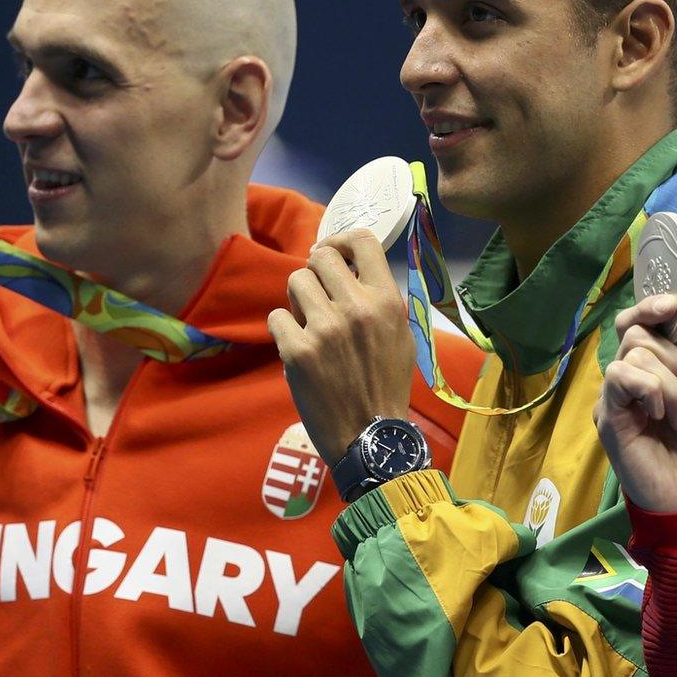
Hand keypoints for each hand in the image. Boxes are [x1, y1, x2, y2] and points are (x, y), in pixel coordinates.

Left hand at [268, 228, 415, 464]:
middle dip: (315, 272)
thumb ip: (378, 300)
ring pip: (295, 281)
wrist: (370, 436)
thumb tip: (350, 269)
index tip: (334, 253)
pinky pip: (276, 316)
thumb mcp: (400, 336)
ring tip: (309, 324)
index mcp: (386, 302)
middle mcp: (356, 308)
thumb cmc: (387, 386)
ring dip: (298, 300)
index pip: (362, 240)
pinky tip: (297, 347)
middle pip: (321, 256)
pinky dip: (284, 329)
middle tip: (318, 295)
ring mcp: (325, 329)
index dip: (342, 240)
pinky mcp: (297, 351)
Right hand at [593, 295, 676, 513]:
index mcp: (655, 370)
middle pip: (637, 333)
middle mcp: (631, 379)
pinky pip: (619, 377)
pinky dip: (649, 388)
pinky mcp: (607, 416)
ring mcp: (616, 398)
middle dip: (675, 358)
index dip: (650, 308)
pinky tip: (659, 415)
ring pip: (633, 353)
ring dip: (670, 382)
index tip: (672, 305)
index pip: (637, 324)